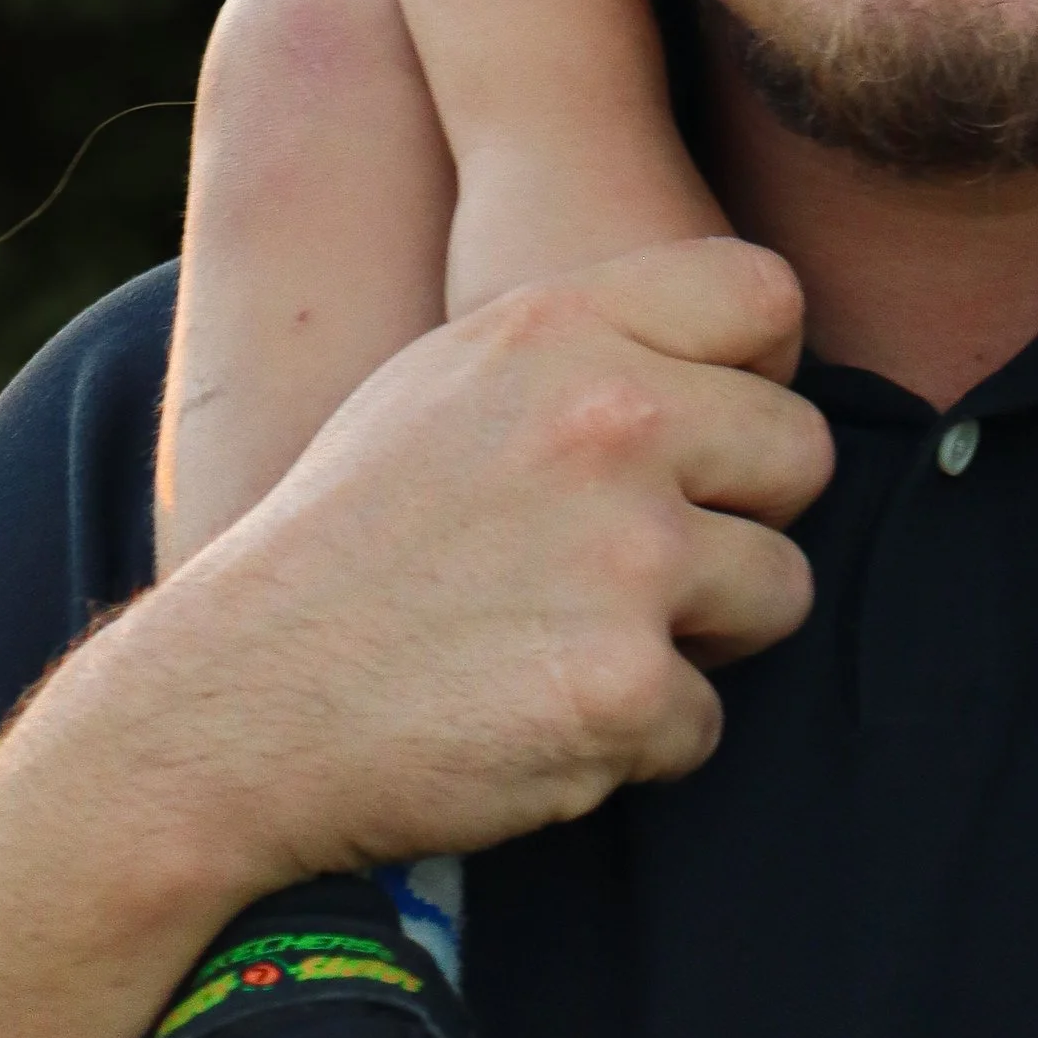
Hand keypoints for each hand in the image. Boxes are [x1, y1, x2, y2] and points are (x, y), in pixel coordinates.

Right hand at [149, 237, 831, 890]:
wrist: (234, 705)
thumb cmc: (350, 535)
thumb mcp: (451, 376)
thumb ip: (592, 347)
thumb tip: (735, 359)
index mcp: (567, 327)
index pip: (769, 297)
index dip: (759, 372)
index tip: (711, 433)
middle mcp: (614, 421)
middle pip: (803, 454)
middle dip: (745, 516)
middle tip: (647, 562)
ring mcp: (627, 555)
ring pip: (781, 591)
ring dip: (704, 635)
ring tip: (585, 638)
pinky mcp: (624, 688)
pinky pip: (705, 721)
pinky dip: (638, 739)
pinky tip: (540, 719)